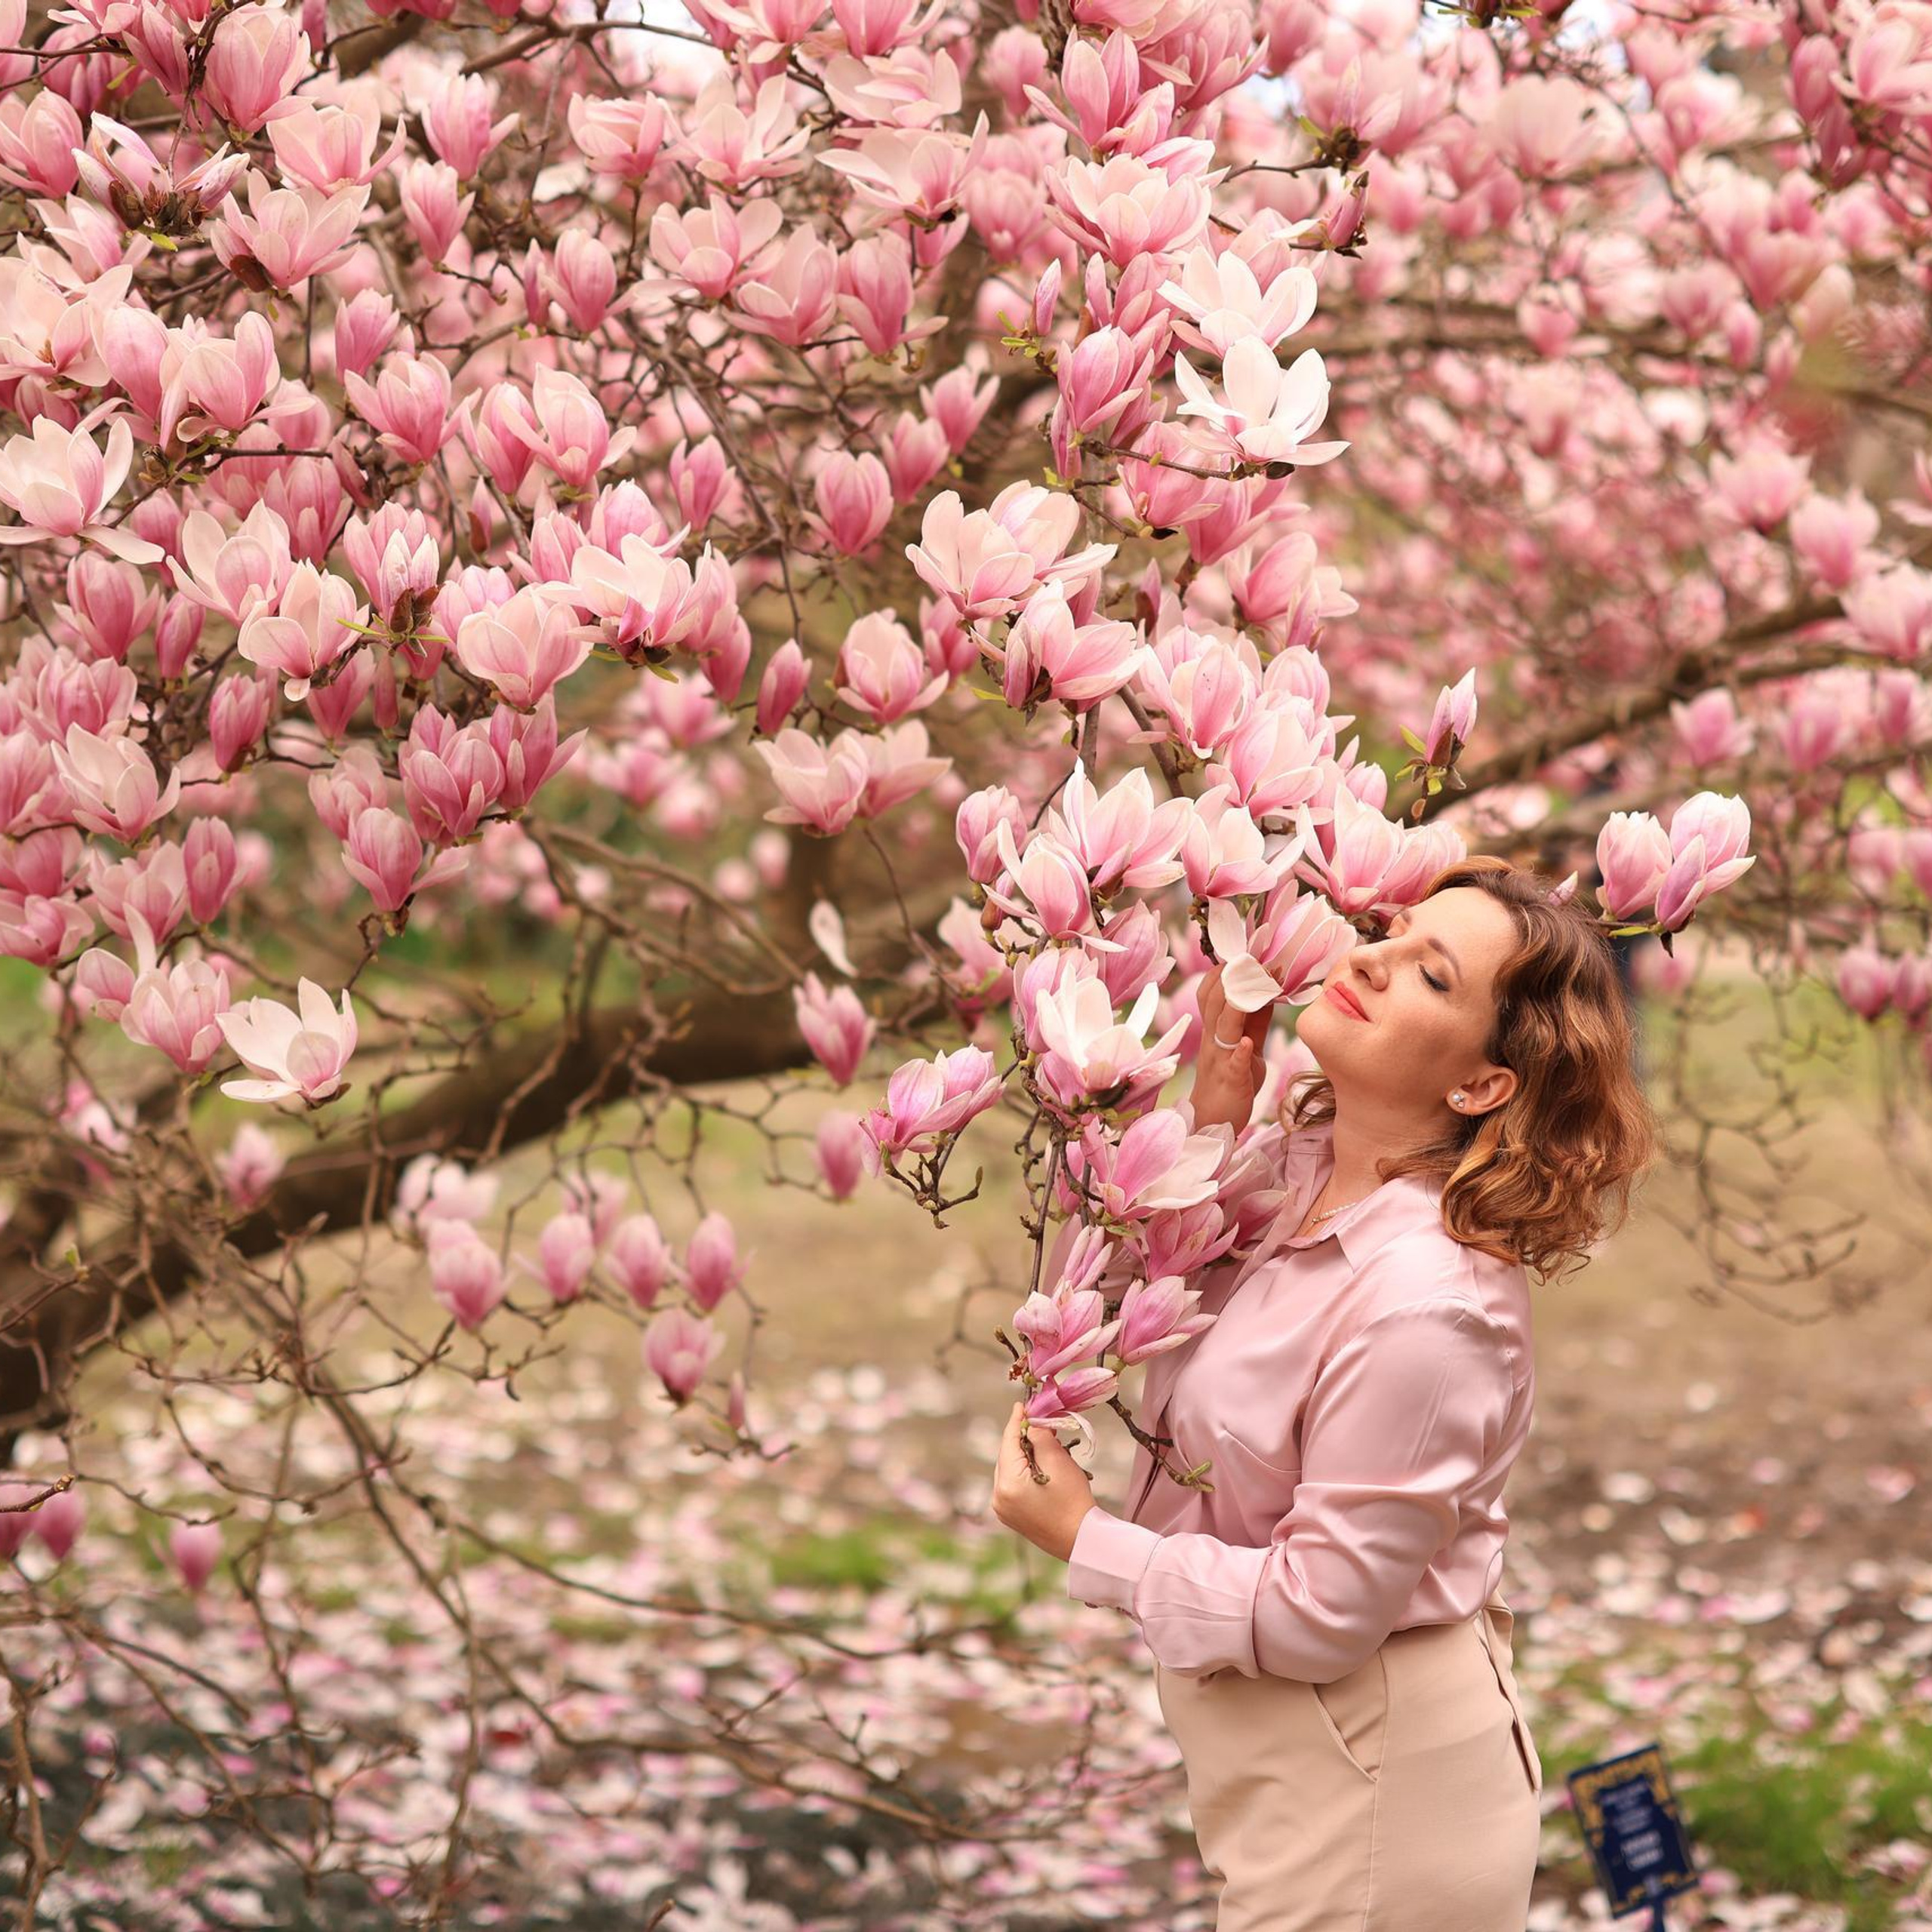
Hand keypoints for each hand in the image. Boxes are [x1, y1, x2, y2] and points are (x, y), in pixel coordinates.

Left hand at [990, 1400, 1095, 1562]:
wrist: (1082, 1540)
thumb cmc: (1073, 1501)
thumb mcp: (1058, 1462)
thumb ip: (1040, 1437)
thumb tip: (1031, 1422)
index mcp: (1007, 1484)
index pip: (1008, 1442)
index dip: (1016, 1421)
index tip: (1022, 1405)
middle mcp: (998, 1497)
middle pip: (1007, 1456)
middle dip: (1022, 1438)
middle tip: (1040, 1422)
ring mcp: (1002, 1509)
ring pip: (1009, 1469)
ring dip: (1024, 1455)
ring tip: (1044, 1444)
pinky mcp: (1010, 1516)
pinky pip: (1012, 1484)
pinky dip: (1024, 1471)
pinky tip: (1040, 1465)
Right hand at [1191, 962, 1272, 1131]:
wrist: (1214, 1121)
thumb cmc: (1232, 1080)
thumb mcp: (1245, 1044)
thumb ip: (1254, 1020)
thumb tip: (1268, 991)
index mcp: (1216, 1029)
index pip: (1213, 991)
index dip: (1227, 970)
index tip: (1248, 953)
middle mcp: (1213, 1039)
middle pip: (1214, 999)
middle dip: (1234, 977)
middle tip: (1256, 959)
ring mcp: (1220, 1059)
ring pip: (1222, 1025)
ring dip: (1237, 1004)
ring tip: (1256, 985)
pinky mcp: (1231, 1081)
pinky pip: (1232, 1064)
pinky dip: (1238, 1052)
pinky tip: (1245, 1043)